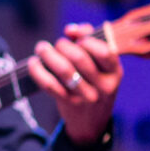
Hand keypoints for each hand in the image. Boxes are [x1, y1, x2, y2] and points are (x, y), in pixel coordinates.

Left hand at [26, 25, 120, 146]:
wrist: (91, 121)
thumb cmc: (94, 83)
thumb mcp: (101, 67)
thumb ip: (89, 42)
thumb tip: (70, 29)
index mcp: (115, 72)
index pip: (104, 51)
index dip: (85, 38)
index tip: (74, 36)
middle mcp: (104, 85)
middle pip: (79, 58)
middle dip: (63, 45)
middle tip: (55, 44)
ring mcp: (87, 96)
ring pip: (64, 70)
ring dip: (48, 54)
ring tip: (41, 48)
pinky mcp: (69, 103)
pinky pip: (50, 84)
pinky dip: (38, 70)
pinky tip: (33, 62)